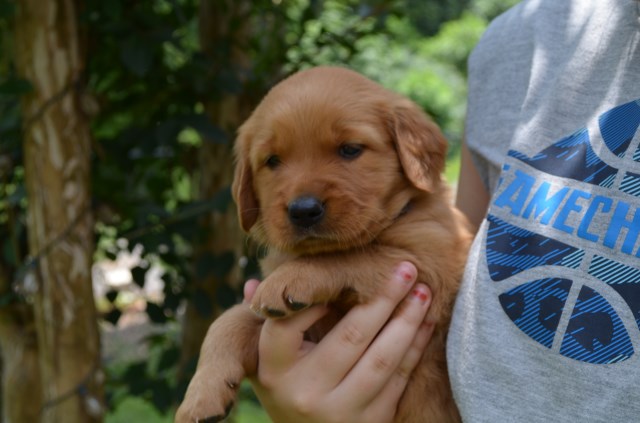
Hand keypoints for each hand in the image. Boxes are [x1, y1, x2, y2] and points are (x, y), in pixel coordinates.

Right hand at [243, 262, 433, 422]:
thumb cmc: (288, 388)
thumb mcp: (268, 362)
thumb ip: (268, 322)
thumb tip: (254, 286)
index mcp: (274, 370)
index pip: (290, 323)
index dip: (318, 295)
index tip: (345, 271)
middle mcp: (304, 393)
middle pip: (350, 336)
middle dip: (383, 297)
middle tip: (406, 266)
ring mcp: (338, 412)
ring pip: (381, 358)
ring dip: (407, 321)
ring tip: (424, 291)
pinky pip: (397, 380)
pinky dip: (414, 347)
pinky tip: (424, 322)